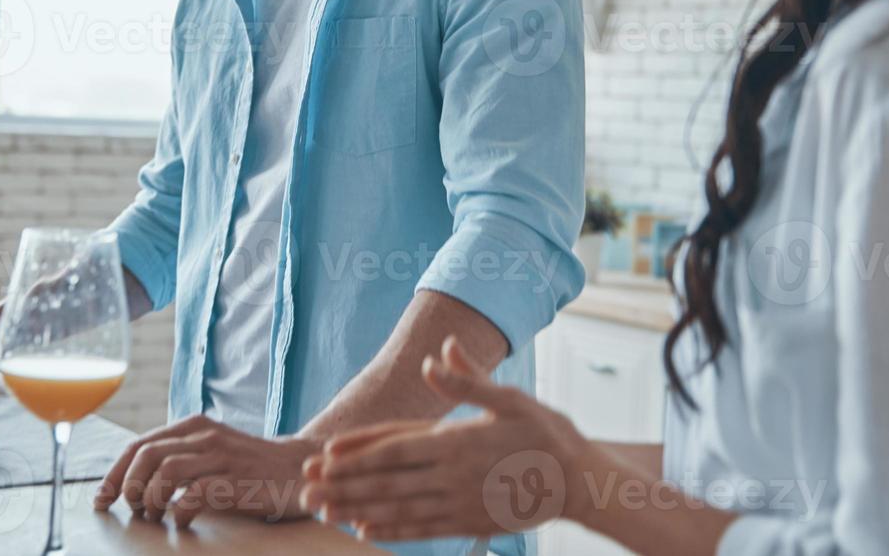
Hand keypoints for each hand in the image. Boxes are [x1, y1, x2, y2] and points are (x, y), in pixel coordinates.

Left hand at [92, 414, 319, 527]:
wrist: (298, 468)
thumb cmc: (247, 466)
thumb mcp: (209, 452)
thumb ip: (178, 458)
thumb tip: (132, 482)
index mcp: (192, 427)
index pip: (138, 445)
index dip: (114, 474)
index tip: (101, 499)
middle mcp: (204, 435)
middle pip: (146, 455)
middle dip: (128, 487)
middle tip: (133, 511)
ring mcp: (221, 456)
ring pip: (166, 472)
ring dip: (151, 499)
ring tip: (156, 516)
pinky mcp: (237, 479)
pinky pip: (196, 493)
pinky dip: (181, 511)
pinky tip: (183, 520)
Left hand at [300, 336, 586, 543]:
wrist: (581, 484)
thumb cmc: (546, 433)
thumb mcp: (511, 398)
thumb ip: (469, 381)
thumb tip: (438, 355)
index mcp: (457, 441)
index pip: (396, 447)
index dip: (359, 452)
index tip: (324, 456)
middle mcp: (453, 475)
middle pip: (388, 481)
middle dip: (344, 484)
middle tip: (307, 488)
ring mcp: (460, 503)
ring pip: (399, 508)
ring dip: (358, 510)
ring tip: (324, 511)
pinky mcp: (469, 523)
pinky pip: (423, 529)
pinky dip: (393, 532)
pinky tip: (367, 532)